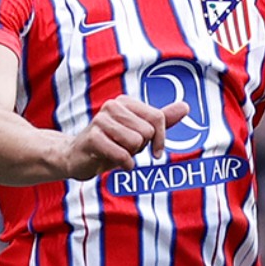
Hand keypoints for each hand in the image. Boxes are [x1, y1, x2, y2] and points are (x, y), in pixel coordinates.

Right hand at [61, 96, 189, 179]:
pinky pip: (122, 154)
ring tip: (118, 152)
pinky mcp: (93, 137)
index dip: (161, 138)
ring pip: (135, 142)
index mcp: (126, 102)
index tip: (156, 151)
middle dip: (141, 146)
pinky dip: (124, 163)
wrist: (78, 157)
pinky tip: (116, 163)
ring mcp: (100, 120)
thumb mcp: (139, 132)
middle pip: (147, 132)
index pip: (158, 118)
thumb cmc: (113, 143)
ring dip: (131, 154)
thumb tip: (185, 106)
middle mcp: (113, 106)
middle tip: (126, 148)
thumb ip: (162, 120)